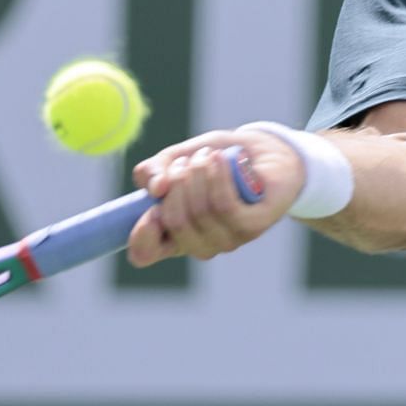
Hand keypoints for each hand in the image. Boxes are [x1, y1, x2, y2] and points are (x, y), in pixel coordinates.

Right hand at [125, 128, 306, 266]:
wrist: (265, 152)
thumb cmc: (217, 160)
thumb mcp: (178, 158)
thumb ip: (155, 170)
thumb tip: (155, 188)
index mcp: (171, 233)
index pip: (145, 253)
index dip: (140, 235)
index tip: (149, 207)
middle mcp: (198, 243)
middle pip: (173, 221)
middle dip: (176, 181)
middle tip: (187, 161)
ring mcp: (226, 239)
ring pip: (200, 211)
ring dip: (198, 172)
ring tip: (207, 154)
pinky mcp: (252, 227)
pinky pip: (225, 206)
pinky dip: (218, 177)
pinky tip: (219, 158)